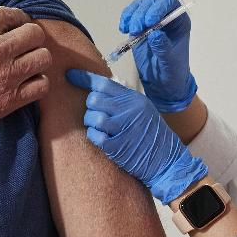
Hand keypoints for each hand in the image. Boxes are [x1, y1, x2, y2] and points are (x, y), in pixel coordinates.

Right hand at [0, 6, 50, 149]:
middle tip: (24, 46)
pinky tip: (27, 85)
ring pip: (44, 57)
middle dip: (31, 37)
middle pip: (34, 33)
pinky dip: (38, 84)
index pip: (11, 14)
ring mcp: (6, 76)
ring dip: (37, 60)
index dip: (17, 18)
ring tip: (28, 65)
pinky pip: (42, 86)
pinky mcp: (10, 100)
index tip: (18, 24)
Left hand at [66, 69, 207, 203]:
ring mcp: (123, 127)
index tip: (69, 75)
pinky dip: (94, 136)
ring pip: (92, 117)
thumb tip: (97, 91)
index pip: (103, 83)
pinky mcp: (117, 146)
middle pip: (94, 99)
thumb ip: (123, 101)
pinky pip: (94, 136)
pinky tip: (102, 139)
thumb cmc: (153, 136)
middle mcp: (129, 110)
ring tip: (100, 128)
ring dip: (91, 123)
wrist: (167, 160)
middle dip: (90, 107)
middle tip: (97, 116)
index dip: (83, 78)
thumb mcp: (143, 110)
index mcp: (134, 99)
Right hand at [119, 0, 197, 112]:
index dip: (159, 7)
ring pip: (140, 6)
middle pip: (152, 3)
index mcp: (179, 21)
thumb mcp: (170, 63)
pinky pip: (131, 15)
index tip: (150, 21)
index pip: (170, 3)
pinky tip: (123, 28)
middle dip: (142, 13)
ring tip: (129, 31)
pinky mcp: (139, 26)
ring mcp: (151, 20)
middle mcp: (166, 17)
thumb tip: (155, 34)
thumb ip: (163, 48)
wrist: (162, 83)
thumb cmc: (171, 73)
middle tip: (136, 29)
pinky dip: (125, 19)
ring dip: (132, 15)